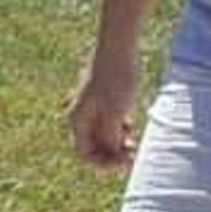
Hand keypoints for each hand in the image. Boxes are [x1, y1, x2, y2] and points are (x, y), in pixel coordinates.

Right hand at [68, 48, 141, 173]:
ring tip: (133, 141)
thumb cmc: (115, 78)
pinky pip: (110, 122)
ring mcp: (93, 107)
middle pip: (93, 145)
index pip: (84, 151)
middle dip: (111, 153)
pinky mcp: (106, 99)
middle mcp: (81, 114)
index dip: (102, 162)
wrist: (119, 49)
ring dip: (117, 142)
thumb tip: (111, 153)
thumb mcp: (114, 111)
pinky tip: (130, 124)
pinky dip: (120, 128)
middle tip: (132, 154)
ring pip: (103, 134)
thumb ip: (110, 135)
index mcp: (77, 118)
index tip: (124, 162)